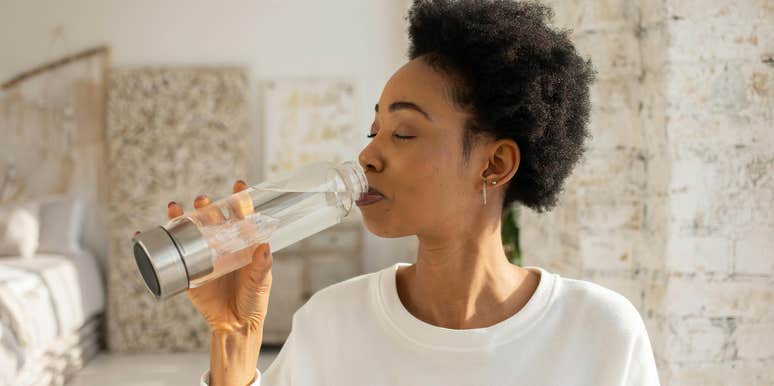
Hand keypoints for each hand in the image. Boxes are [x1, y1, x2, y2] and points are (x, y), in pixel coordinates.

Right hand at [136, 179, 272, 333]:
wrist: (234, 325)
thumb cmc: (253, 301)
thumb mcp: (260, 282)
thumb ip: (262, 266)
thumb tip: (264, 246)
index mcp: (242, 244)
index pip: (241, 216)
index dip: (240, 199)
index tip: (238, 185)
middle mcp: (222, 246)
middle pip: (212, 219)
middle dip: (207, 205)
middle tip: (203, 201)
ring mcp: (203, 257)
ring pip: (191, 231)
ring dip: (182, 217)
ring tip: (176, 208)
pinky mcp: (188, 272)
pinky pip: (171, 256)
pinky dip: (157, 242)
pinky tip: (145, 232)